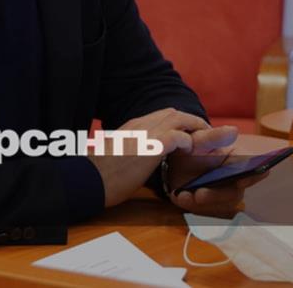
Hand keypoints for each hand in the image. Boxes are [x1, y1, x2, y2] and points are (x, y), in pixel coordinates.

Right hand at [87, 108, 209, 206]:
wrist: (89, 180)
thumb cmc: (99, 174)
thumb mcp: (116, 154)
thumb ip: (129, 149)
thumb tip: (135, 157)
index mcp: (132, 126)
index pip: (160, 115)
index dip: (177, 123)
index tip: (186, 132)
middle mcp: (140, 125)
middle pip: (172, 112)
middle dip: (190, 121)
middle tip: (202, 134)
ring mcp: (146, 133)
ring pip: (178, 118)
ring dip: (193, 127)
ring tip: (202, 140)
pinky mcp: (152, 146)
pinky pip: (178, 137)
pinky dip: (187, 142)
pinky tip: (188, 150)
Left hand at [167, 126, 269, 216]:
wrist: (174, 161)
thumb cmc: (192, 147)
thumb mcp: (199, 140)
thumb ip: (214, 137)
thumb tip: (233, 130)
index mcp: (237, 160)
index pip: (253, 169)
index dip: (252, 175)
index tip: (241, 179)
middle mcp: (236, 179)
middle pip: (234, 193)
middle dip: (216, 195)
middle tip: (198, 194)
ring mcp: (224, 194)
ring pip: (220, 206)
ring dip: (201, 203)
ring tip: (183, 194)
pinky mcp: (211, 205)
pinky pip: (206, 211)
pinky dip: (192, 205)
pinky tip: (180, 196)